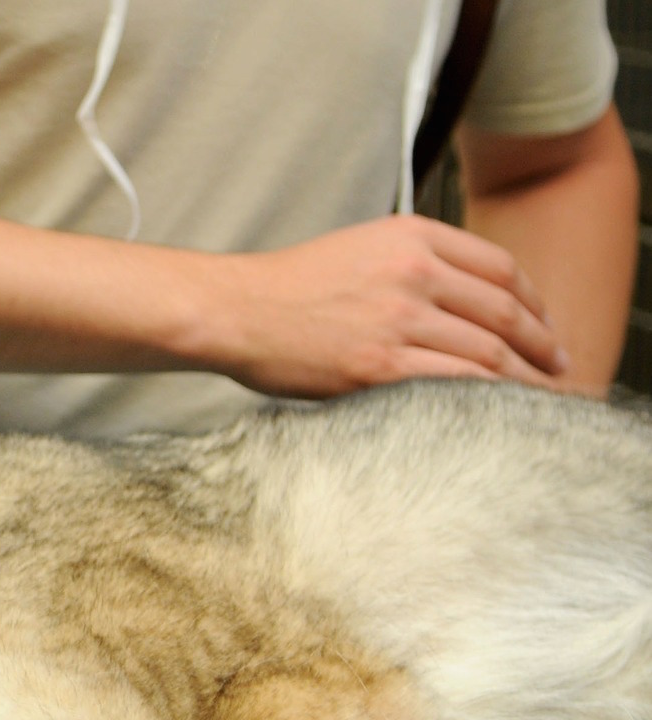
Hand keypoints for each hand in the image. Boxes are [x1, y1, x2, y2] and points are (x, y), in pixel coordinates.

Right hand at [208, 215, 570, 395]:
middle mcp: (414, 271)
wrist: (234, 310)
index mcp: (412, 236)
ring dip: (523, 377)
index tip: (544, 324)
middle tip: (559, 365)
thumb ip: (413, 262)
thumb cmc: (287, 288)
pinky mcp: (380, 365)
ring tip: (539, 396)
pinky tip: (499, 409)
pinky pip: (456, 382)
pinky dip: (489, 398)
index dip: (534, 300)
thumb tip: (459, 300)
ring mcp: (399, 319)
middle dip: (542, 343)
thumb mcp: (359, 247)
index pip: (500, 267)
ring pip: (489, 351)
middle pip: (505, 311)